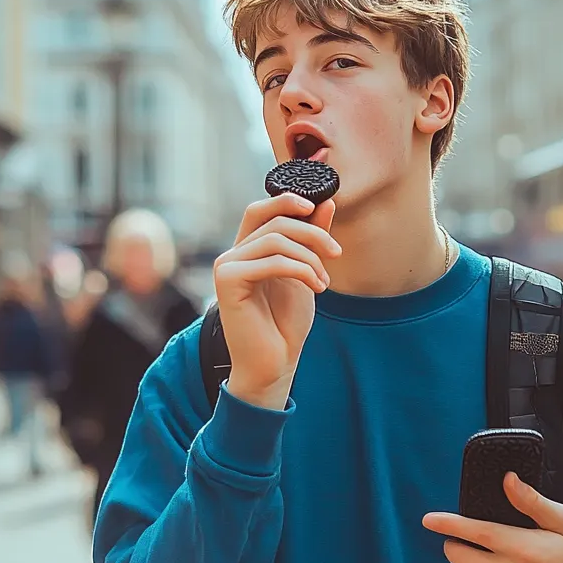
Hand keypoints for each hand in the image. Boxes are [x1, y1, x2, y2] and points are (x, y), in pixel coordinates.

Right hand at [213, 193, 340, 409]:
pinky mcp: (227, 281)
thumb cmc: (286, 323)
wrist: (275, 363)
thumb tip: (326, 202)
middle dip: (312, 233)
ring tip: (324, 282)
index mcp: (249, 249)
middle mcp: (233, 254)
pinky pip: (271, 261)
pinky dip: (301, 270)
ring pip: (275, 239)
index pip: (262, 209)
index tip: (318, 206)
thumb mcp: (307, 272)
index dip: (287, 199)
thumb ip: (312, 238)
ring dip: (310, 257)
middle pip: (275, 221)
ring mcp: (226, 266)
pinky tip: (316, 287)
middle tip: (336, 253)